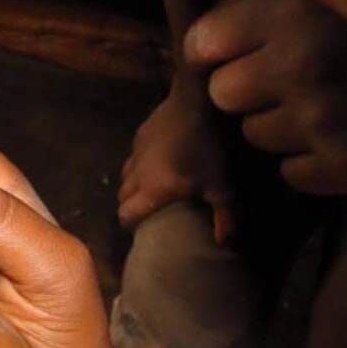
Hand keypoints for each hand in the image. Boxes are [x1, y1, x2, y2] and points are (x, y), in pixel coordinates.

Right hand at [117, 87, 233, 241]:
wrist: (197, 104)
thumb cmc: (208, 149)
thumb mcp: (222, 185)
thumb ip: (223, 216)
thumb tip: (224, 243)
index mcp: (152, 190)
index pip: (126, 214)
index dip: (130, 224)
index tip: (141, 228)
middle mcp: (136, 174)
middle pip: (122, 197)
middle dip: (131, 205)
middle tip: (148, 209)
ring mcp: (135, 153)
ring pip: (124, 176)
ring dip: (133, 186)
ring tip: (150, 187)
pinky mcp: (139, 136)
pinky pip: (133, 157)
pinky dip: (140, 165)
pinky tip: (157, 161)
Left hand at [186, 0, 346, 194]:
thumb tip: (205, 31)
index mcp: (290, 9)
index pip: (200, 44)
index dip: (217, 49)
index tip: (238, 50)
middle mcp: (301, 64)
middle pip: (221, 94)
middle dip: (248, 88)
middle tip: (292, 78)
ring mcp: (323, 119)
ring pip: (254, 135)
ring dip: (280, 125)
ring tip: (326, 103)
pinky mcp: (346, 165)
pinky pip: (291, 172)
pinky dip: (311, 160)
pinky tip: (344, 134)